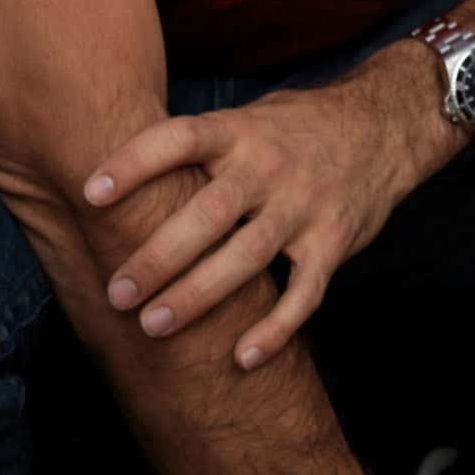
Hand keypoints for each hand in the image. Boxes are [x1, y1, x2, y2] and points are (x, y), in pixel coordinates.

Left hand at [80, 45, 453, 368]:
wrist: (384, 126)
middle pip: (209, 212)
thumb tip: (120, 169)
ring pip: (248, 257)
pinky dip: (275, 328)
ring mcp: (305, 206)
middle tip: (116, 292)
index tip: (90, 193)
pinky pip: (304, 293)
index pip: (180, 138)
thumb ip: (201, 146)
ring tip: (152, 325)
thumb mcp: (249, 117)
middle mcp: (271, 165)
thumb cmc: (296, 127)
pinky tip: (242, 357)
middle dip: (159, 255)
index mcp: (241, 129)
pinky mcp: (334, 242)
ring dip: (199, 295)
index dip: (135, 162)